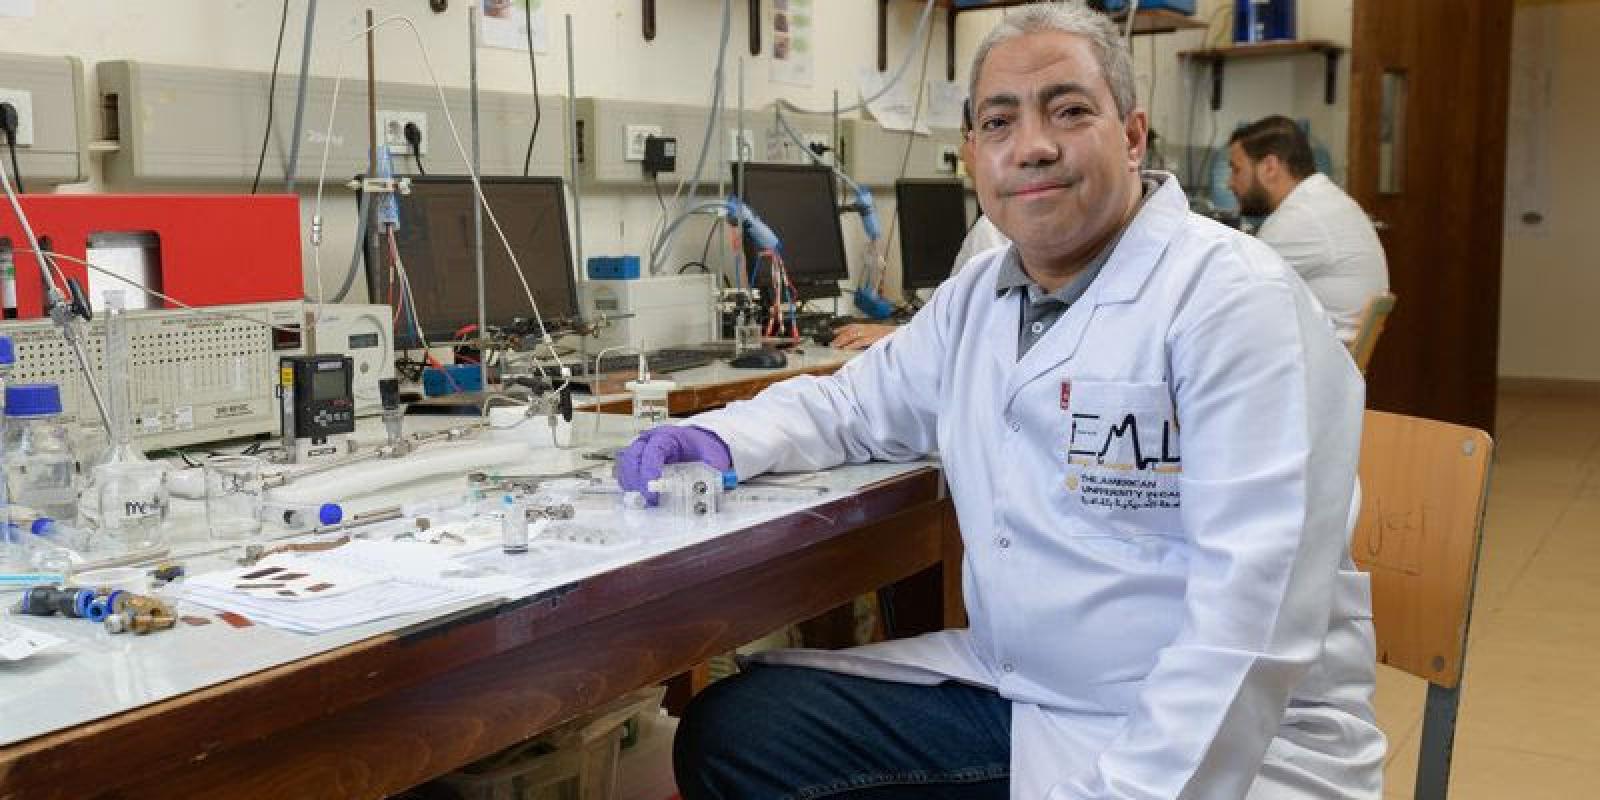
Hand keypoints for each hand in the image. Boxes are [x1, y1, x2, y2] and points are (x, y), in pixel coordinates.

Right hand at [616, 425, 732, 505]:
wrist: (701, 443)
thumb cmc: (704, 449)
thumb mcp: (714, 458)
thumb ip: (715, 473)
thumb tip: (719, 489)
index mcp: (668, 436)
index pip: (652, 451)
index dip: (649, 471)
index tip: (652, 491)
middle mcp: (650, 440)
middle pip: (632, 457)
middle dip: (636, 480)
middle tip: (646, 500)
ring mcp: (642, 449)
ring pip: (626, 463)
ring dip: (630, 483)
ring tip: (642, 500)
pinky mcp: (638, 460)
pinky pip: (626, 470)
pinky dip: (629, 483)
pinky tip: (637, 496)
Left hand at [830, 323, 896, 349]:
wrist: (900, 334)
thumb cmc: (889, 335)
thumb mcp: (876, 333)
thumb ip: (866, 335)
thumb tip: (856, 340)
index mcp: (868, 326)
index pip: (852, 325)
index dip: (842, 328)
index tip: (834, 331)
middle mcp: (867, 328)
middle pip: (850, 330)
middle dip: (840, 336)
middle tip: (832, 342)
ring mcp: (870, 333)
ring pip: (853, 335)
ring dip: (843, 340)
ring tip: (836, 345)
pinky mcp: (873, 339)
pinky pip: (860, 342)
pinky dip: (853, 344)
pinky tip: (846, 348)